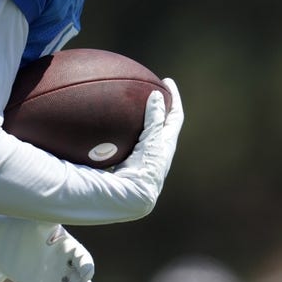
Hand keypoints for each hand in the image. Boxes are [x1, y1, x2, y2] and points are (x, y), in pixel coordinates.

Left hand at [0, 216, 93, 281]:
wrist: (1, 238)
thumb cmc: (21, 225)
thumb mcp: (36, 222)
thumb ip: (47, 222)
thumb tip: (54, 219)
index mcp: (67, 248)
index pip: (83, 259)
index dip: (87, 267)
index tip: (86, 274)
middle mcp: (64, 266)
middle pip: (80, 281)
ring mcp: (53, 280)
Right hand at [113, 77, 182, 212]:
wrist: (131, 199)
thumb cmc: (144, 168)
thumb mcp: (151, 140)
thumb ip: (154, 119)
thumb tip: (157, 94)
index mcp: (166, 145)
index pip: (175, 117)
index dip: (174, 99)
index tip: (168, 82)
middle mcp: (157, 153)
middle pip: (162, 125)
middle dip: (158, 108)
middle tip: (150, 92)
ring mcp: (143, 161)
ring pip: (146, 135)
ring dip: (141, 121)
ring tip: (129, 108)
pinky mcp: (128, 167)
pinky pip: (128, 143)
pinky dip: (123, 133)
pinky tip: (106, 130)